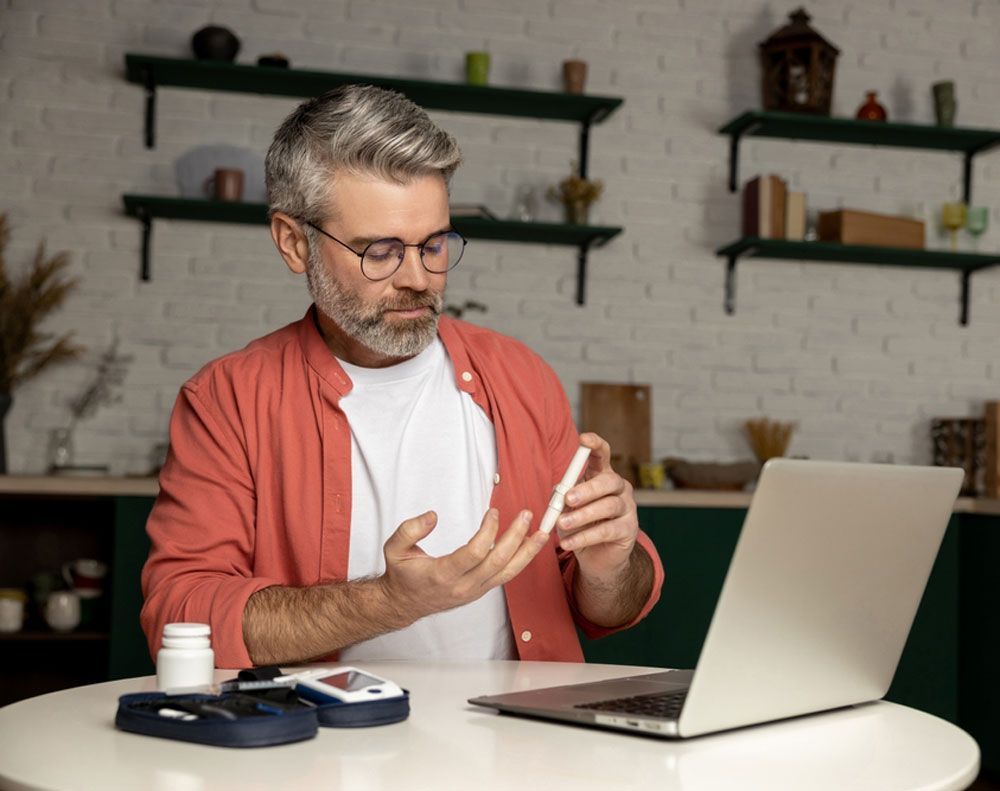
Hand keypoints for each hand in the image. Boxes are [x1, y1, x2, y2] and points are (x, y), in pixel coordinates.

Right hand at [380, 507, 547, 623]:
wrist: (405, 603)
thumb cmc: (402, 574)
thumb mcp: (394, 548)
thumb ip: (410, 529)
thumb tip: (432, 516)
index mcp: (443, 574)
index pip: (474, 553)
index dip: (488, 531)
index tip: (493, 512)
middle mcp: (463, 586)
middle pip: (498, 562)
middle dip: (515, 537)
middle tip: (526, 515)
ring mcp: (475, 590)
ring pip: (508, 573)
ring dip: (527, 552)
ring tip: (543, 533)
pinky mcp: (482, 590)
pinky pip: (506, 576)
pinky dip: (521, 560)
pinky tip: (531, 545)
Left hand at [556, 432, 638, 580]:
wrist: (596, 557)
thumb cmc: (580, 526)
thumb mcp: (566, 509)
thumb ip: (562, 498)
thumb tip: (559, 493)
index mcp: (602, 476)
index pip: (603, 454)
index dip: (595, 444)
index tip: (583, 439)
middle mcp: (619, 488)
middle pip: (608, 481)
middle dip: (587, 489)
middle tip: (568, 499)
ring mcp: (628, 508)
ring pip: (608, 506)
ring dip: (582, 515)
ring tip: (562, 524)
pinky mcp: (629, 530)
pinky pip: (607, 531)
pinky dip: (585, 537)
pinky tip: (568, 542)